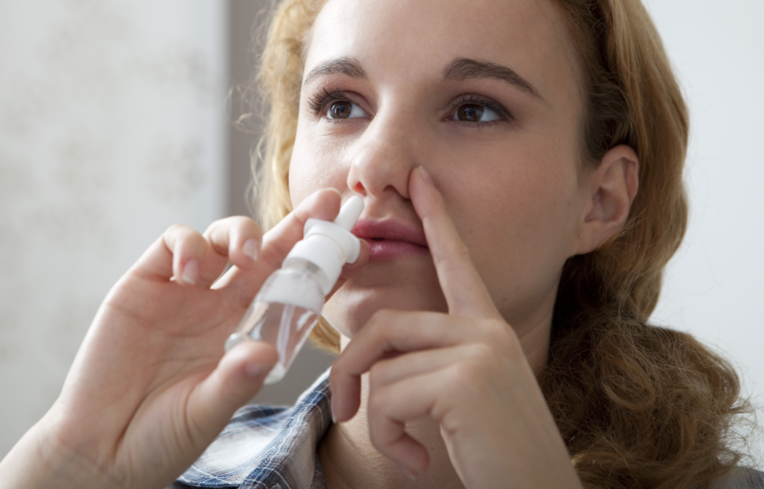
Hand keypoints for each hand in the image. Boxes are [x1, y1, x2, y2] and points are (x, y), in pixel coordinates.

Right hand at [0, 188, 366, 488]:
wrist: (101, 447)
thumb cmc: (162, 437)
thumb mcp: (206, 413)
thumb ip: (235, 383)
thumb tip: (267, 353)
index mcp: (247, 335)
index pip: (293, 290)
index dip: (321, 266)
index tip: (356, 247)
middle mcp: (221, 306)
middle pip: (267, 253)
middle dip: (298, 225)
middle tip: (329, 203)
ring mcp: (183, 292)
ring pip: (224, 238)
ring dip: (243, 234)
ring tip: (247, 256)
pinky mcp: (144, 284)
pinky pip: (173, 244)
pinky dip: (189, 244)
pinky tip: (192, 268)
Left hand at [329, 167, 581, 487]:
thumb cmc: (495, 455)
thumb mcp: (463, 398)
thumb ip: (430, 364)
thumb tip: (372, 360)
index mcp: (487, 330)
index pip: (456, 263)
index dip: (437, 219)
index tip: (420, 180)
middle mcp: (486, 331)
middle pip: (385, 326)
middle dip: (349, 371)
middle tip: (341, 411)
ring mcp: (479, 351)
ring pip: (382, 368)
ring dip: (379, 419)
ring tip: (409, 448)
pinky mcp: (467, 379)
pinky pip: (388, 397)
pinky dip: (388, 437)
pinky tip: (419, 459)